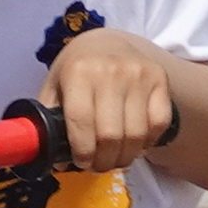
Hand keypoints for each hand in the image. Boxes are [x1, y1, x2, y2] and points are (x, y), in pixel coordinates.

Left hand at [45, 27, 182, 172]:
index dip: (82, 152)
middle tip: (98, 165)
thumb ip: (48, 118)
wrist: (106, 42)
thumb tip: (48, 155)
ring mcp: (138, 74)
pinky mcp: (159, 79)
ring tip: (115, 159)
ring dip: (125, 157)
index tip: (81, 162)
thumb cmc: (76, 69)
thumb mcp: (53, 86)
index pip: (81, 122)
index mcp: (78, 72)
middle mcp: (110, 70)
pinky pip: (159, 123)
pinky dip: (148, 141)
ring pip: (136, 134)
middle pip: (110, 135)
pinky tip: (135, 142)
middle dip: (103, 161)